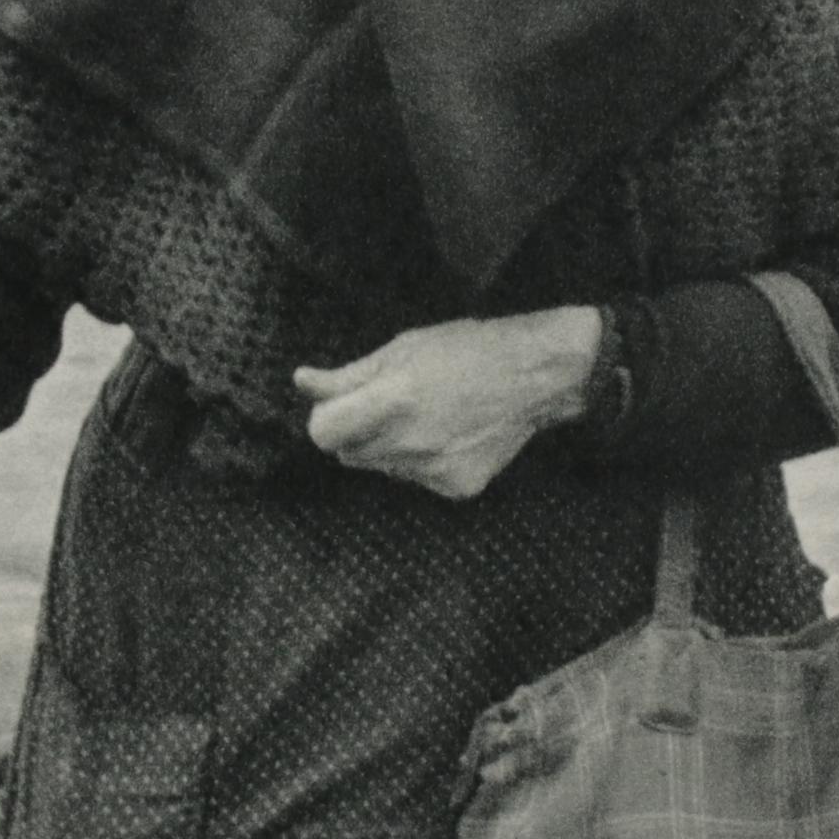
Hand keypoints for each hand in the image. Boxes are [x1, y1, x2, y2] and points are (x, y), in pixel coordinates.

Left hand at [295, 307, 601, 499]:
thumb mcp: (403, 349)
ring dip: (392, 446)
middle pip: (348, 454)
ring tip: (430, 415)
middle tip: (393, 403)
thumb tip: (302, 381)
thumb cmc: (468, 350)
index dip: (328, 418)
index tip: (344, 406)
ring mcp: (433, 472)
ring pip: (383, 468)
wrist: (536, 376)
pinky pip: (417, 479)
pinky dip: (425, 461)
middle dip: (359, 431)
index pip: (323, 434)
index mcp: (391, 402)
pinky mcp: (455, 488)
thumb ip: (348, 375)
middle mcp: (408, 444)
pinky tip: (452, 434)